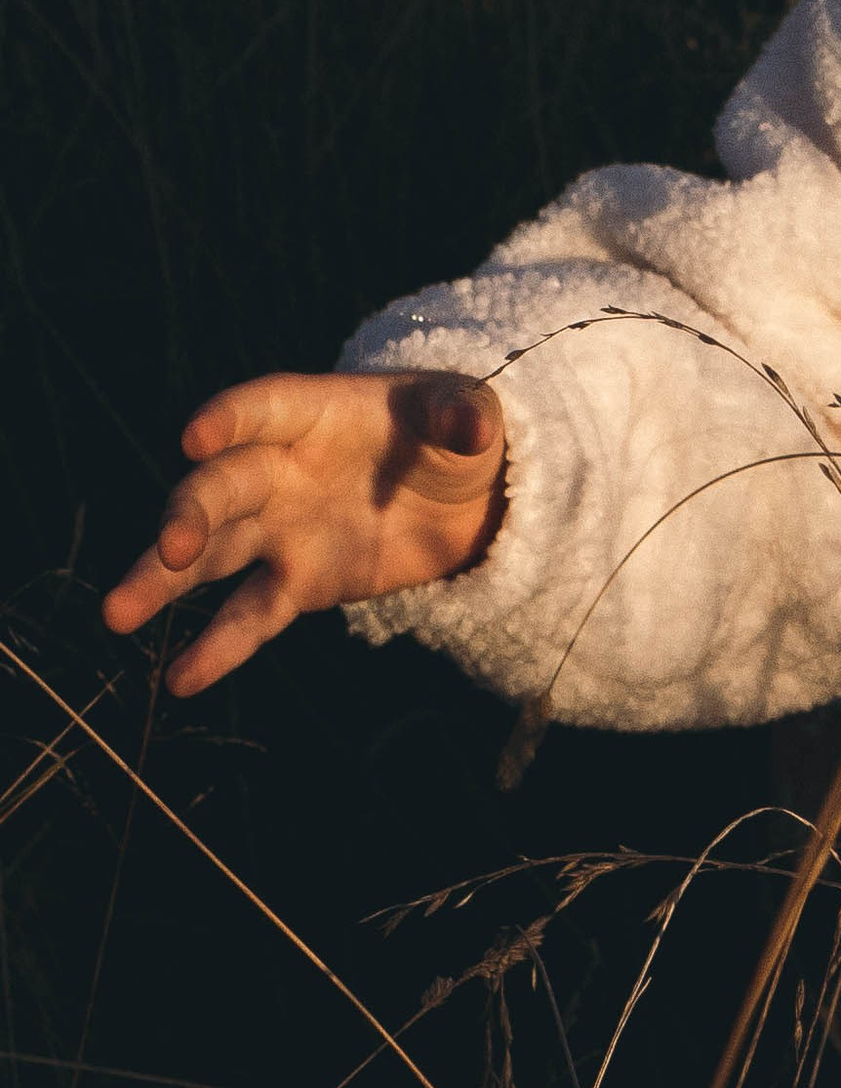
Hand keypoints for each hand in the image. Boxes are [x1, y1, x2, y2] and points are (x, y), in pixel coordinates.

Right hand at [102, 372, 506, 696]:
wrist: (466, 495)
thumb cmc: (452, 434)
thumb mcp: (468, 416)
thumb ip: (464, 418)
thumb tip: (476, 429)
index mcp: (314, 413)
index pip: (262, 408)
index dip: (229, 418)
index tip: (194, 436)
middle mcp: (280, 468)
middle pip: (222, 488)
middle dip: (191, 514)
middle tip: (171, 547)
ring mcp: (281, 529)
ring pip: (211, 555)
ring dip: (163, 582)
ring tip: (116, 615)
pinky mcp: (297, 583)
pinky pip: (250, 614)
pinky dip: (219, 646)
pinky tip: (181, 679)